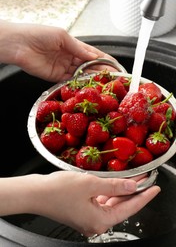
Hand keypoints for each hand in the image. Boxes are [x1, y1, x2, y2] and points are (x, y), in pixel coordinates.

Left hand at [0, 20, 115, 82]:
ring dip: (92, 78)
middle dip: (101, 71)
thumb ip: (79, 48)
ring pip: (82, 75)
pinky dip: (79, 84)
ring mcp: (64, 68)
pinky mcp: (56, 77)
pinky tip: (88, 86)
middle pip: (89, 66)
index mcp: (73, 45)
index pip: (92, 54)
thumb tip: (94, 57)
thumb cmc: (39, 34)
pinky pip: (71, 82)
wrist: (20, 45)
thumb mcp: (63, 36)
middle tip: (112, 77)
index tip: (115, 65)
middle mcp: (70, 57)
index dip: (104, 60)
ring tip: (103, 83)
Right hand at [30, 171, 159, 236]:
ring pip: (111, 204)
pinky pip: (101, 202)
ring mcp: (87, 218)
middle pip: (121, 207)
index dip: (144, 197)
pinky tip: (113, 183)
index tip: (155, 188)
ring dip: (121, 191)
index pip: (129, 209)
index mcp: (99, 221)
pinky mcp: (82, 210)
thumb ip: (114, 186)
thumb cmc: (58, 191)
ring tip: (132, 179)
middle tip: (145, 180)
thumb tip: (131, 186)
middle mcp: (94, 223)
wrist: (36, 192)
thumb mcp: (91, 184)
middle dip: (133, 192)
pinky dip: (109, 192)